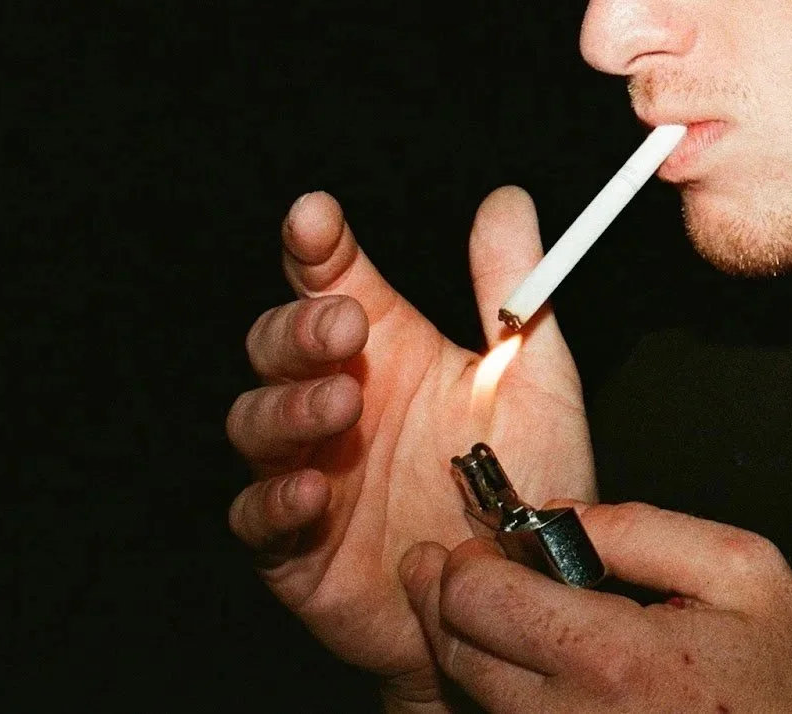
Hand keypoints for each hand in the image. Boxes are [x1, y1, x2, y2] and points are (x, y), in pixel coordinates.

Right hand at [226, 187, 595, 709]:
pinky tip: (313, 489)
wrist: (523, 594)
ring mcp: (311, 471)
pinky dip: (276, 500)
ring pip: (257, 422)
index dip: (317, 245)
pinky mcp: (298, 548)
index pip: (333, 280)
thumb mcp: (534, 376)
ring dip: (288, 405)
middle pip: (280, 344)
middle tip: (344, 322)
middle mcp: (341, 399)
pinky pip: (258, 518)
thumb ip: (513, 290)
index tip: (315, 217)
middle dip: (300, 326)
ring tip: (339, 400)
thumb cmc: (528, 478)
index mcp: (390, 348)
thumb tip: (506, 198)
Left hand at [399, 503, 791, 712]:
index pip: (479, 601)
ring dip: (478, 653)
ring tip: (517, 618)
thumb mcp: (743, 569)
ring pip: (473, 702)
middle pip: (457, 654)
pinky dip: (507, 699)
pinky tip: (543, 673)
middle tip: (474, 571)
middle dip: (455, 601)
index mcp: (616, 658)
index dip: (466, 562)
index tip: (483, 545)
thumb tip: (556, 514)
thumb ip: (640, 527)